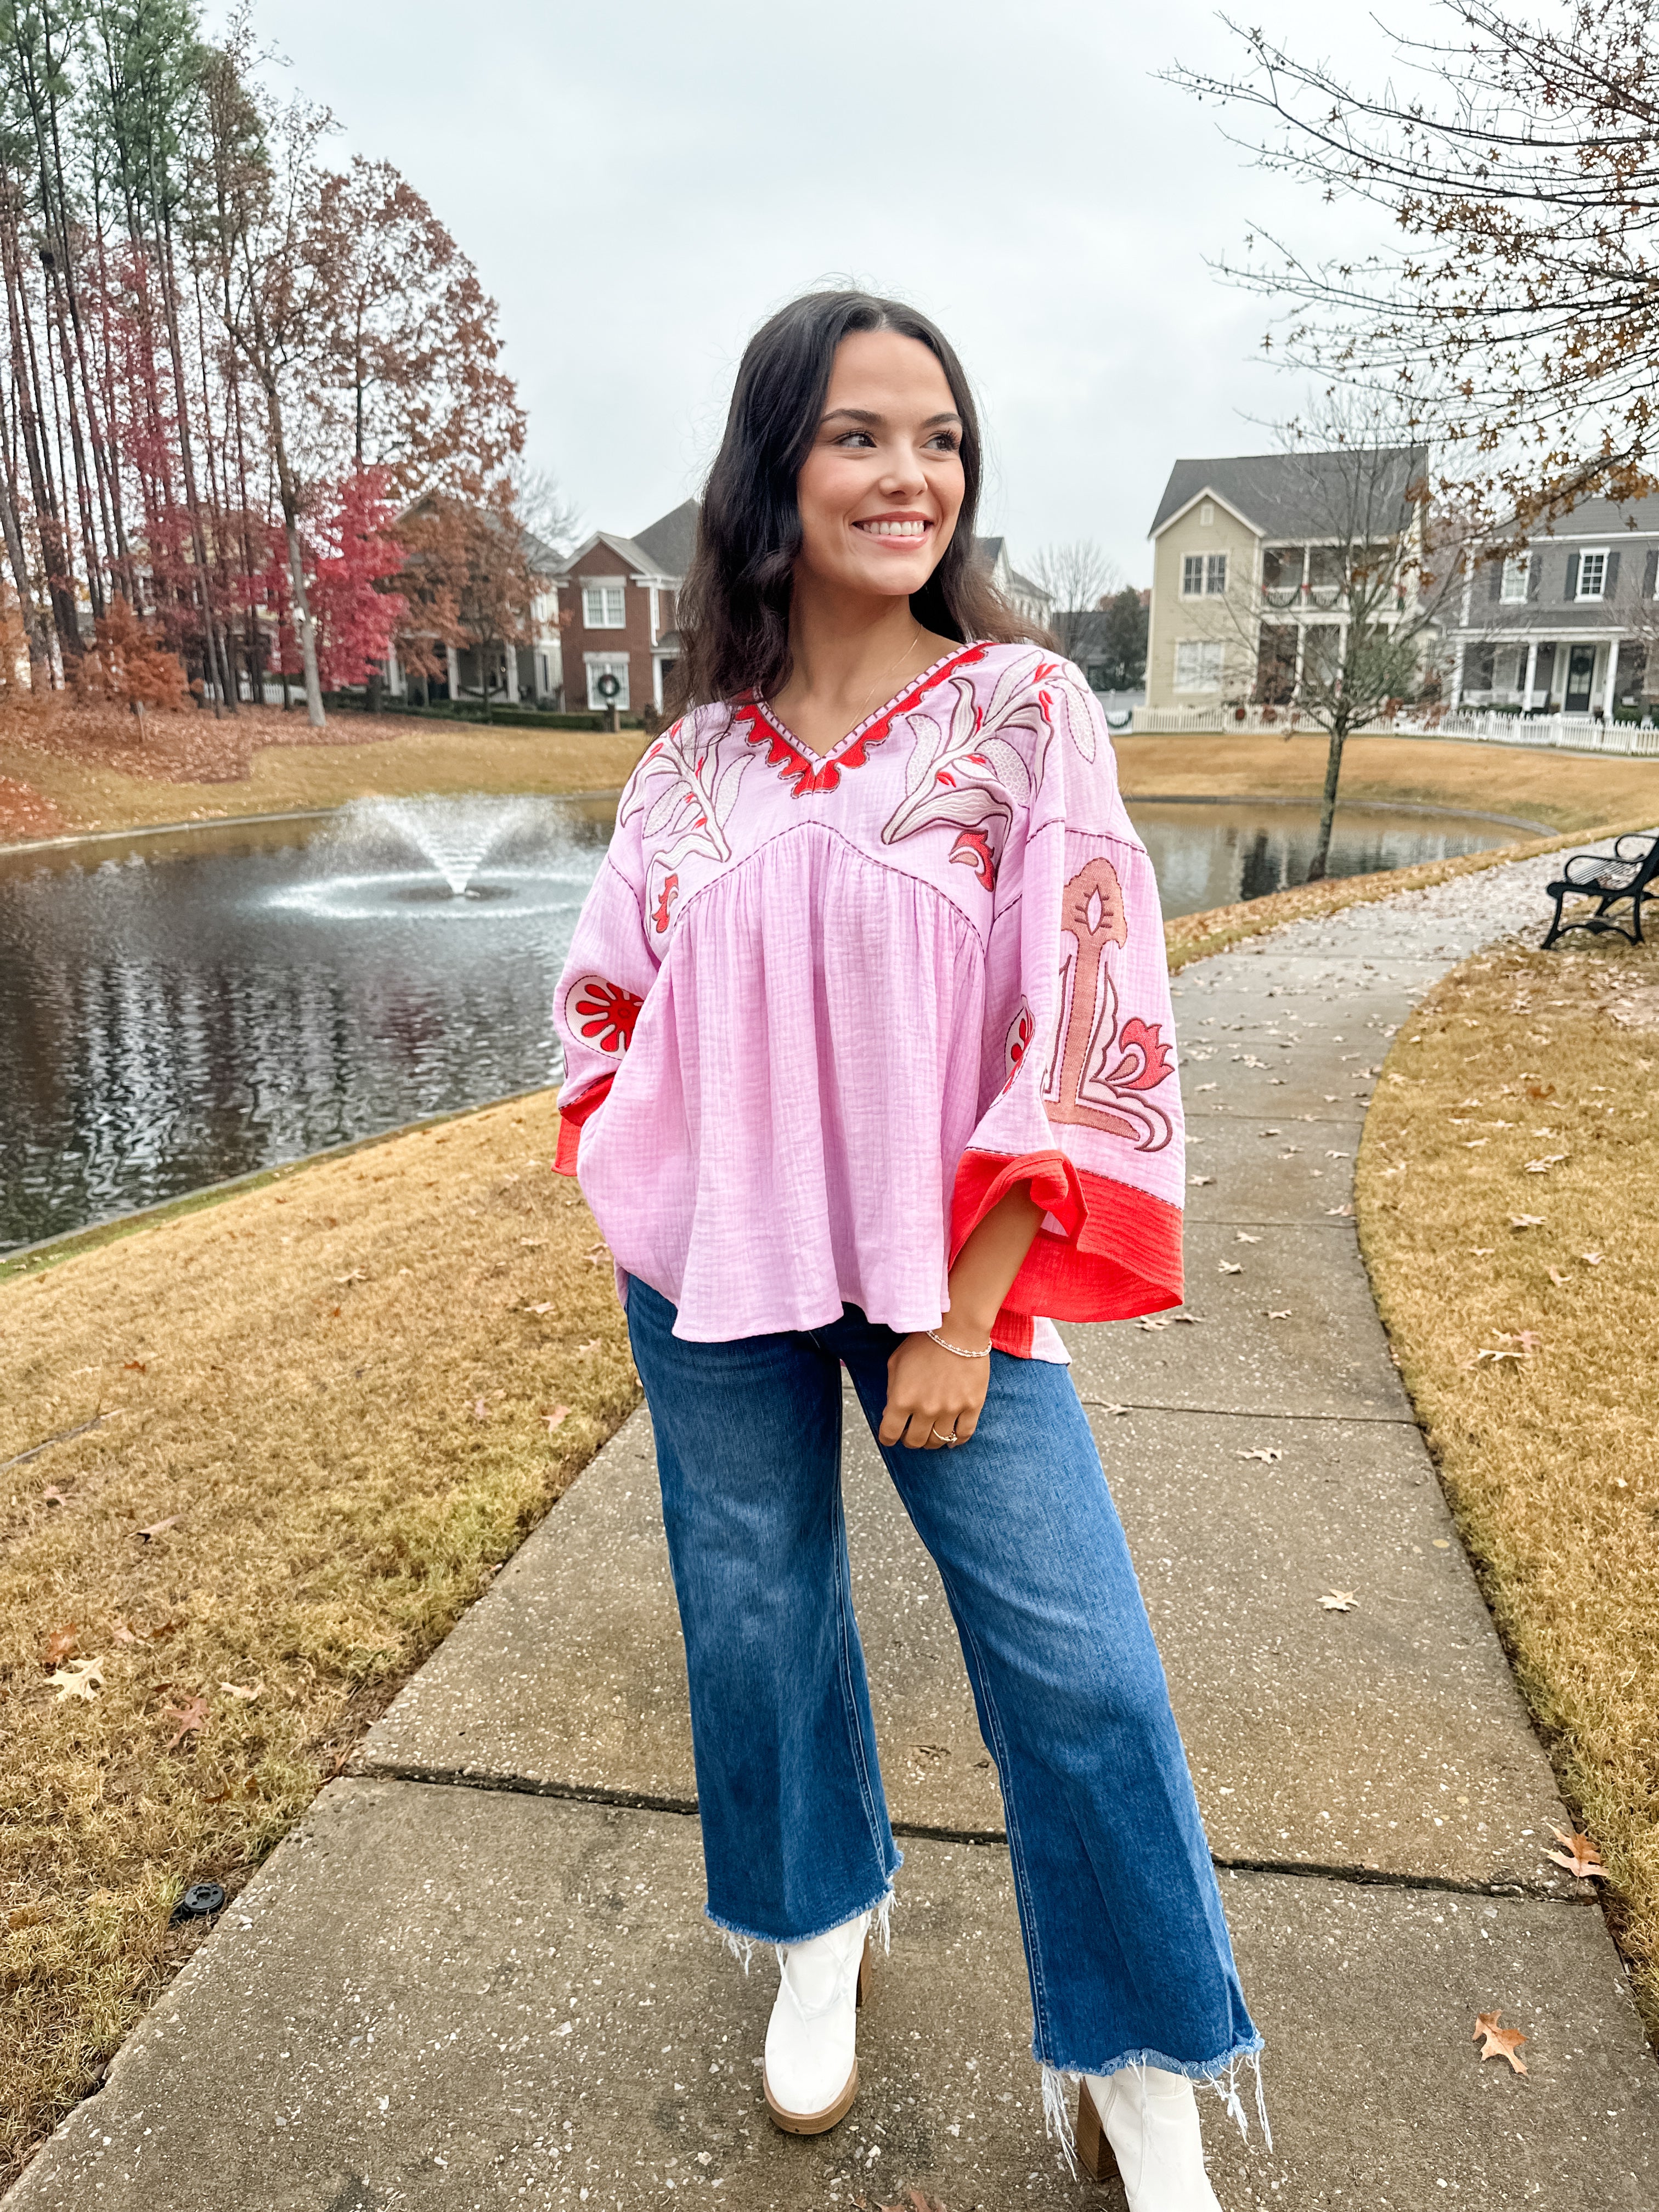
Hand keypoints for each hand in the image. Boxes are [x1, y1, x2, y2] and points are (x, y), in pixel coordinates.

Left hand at [879, 1330, 989, 1450]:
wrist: (958, 1329)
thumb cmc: (924, 1342)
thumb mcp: (896, 1363)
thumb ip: (892, 1391)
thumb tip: (891, 1414)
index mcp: (902, 1399)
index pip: (890, 1433)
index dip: (888, 1438)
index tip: (890, 1437)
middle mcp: (925, 1409)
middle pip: (915, 1441)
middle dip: (910, 1440)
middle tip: (911, 1433)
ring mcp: (951, 1410)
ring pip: (938, 1441)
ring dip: (932, 1441)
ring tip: (930, 1433)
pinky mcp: (972, 1406)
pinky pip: (964, 1434)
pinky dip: (956, 1441)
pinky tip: (952, 1439)